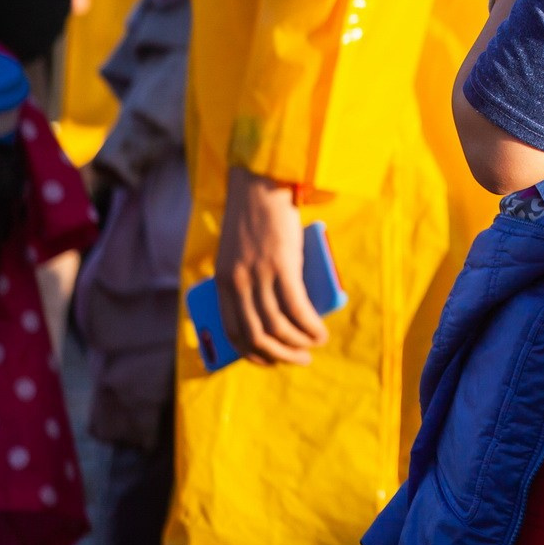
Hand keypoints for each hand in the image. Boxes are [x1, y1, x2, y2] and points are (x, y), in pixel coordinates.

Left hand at [213, 165, 326, 365]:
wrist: (262, 185)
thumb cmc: (256, 215)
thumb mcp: (240, 252)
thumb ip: (249, 278)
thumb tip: (278, 308)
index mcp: (223, 282)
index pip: (232, 330)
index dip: (251, 352)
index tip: (269, 359)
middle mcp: (238, 284)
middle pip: (256, 336)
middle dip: (279, 356)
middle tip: (298, 359)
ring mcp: (259, 277)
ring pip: (277, 328)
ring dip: (297, 345)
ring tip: (313, 348)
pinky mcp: (282, 267)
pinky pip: (297, 309)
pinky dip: (310, 328)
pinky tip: (319, 333)